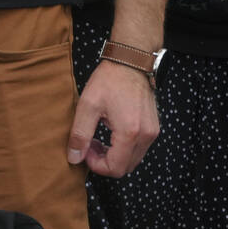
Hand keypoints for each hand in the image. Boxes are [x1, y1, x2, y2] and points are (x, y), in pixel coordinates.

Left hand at [67, 61, 159, 177]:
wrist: (131, 61)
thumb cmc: (110, 80)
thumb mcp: (88, 106)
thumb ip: (80, 135)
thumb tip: (74, 158)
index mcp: (130, 132)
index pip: (114, 168)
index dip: (96, 165)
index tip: (85, 150)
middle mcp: (146, 135)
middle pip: (124, 168)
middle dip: (104, 162)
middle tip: (90, 145)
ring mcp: (152, 131)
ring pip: (131, 160)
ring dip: (113, 156)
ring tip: (98, 139)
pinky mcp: (153, 127)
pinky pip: (137, 149)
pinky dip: (123, 149)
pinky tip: (110, 134)